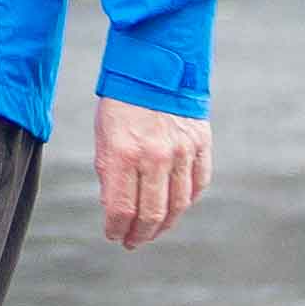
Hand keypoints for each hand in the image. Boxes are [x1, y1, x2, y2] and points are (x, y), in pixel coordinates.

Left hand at [93, 98, 209, 248]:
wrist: (155, 64)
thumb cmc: (123, 100)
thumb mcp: (104, 136)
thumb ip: (110, 172)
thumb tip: (115, 208)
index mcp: (123, 153)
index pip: (121, 209)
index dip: (116, 229)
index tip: (113, 235)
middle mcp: (154, 156)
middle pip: (151, 214)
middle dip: (139, 234)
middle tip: (132, 241)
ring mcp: (181, 151)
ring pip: (178, 205)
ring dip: (164, 225)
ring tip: (153, 231)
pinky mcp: (200, 143)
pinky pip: (198, 183)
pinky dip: (188, 200)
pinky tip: (176, 206)